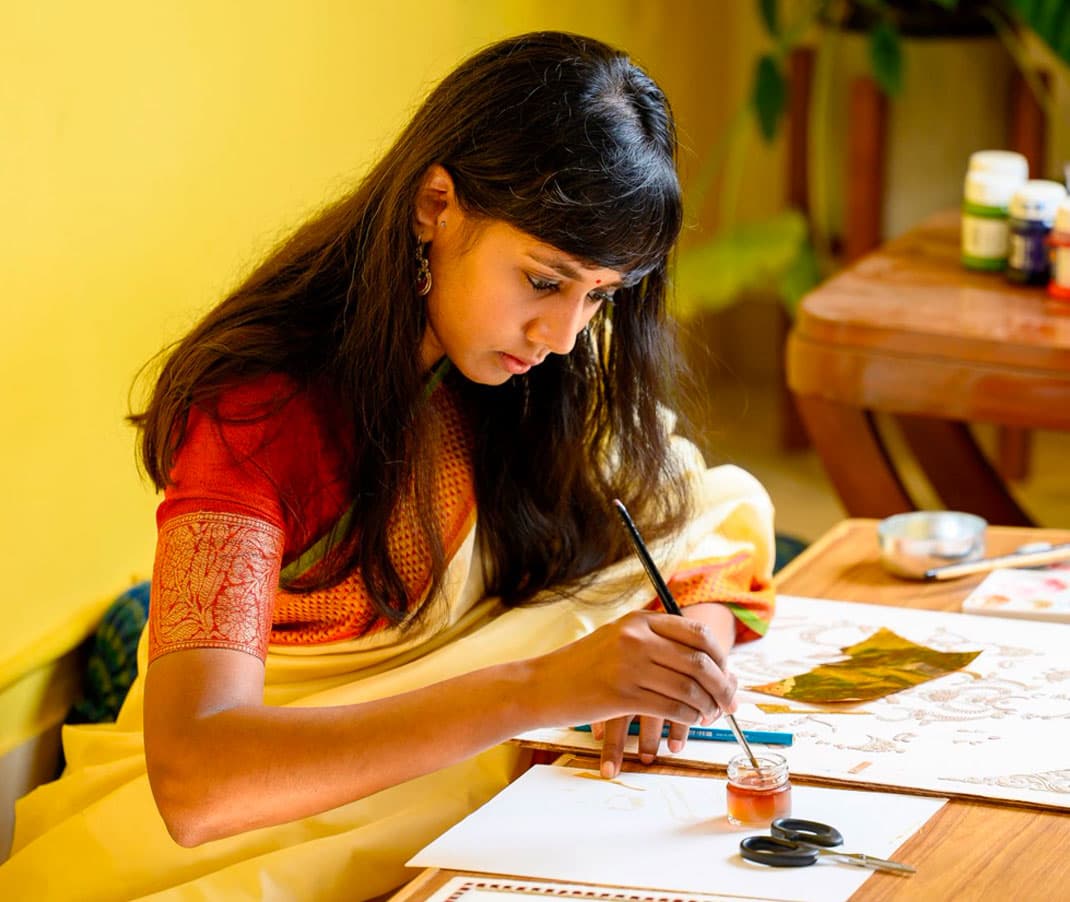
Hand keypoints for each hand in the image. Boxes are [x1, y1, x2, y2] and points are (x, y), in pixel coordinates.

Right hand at [534, 609, 737, 777]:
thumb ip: (656, 644)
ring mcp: (630, 664)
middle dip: (723, 686)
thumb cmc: (582, 667)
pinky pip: (671, 707)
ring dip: (707, 706)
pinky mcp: (622, 694)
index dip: (721, 657)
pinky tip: (690, 722)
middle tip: (731, 704)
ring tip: (709, 716)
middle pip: (700, 661)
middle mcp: (637, 637)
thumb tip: (706, 665)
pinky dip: (688, 718)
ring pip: (689, 687)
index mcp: (640, 619)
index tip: (729, 676)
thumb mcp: (618, 640)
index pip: (697, 632)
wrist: (541, 685)